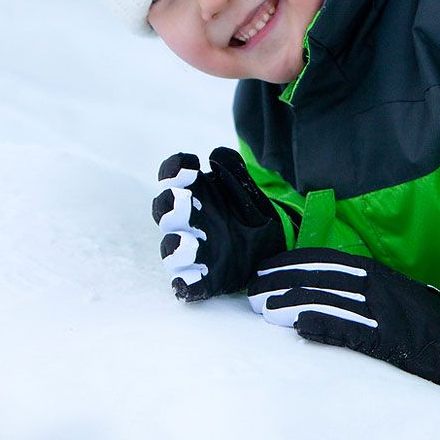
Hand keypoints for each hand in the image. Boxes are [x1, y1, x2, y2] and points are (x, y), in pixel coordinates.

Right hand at [152, 147, 288, 301]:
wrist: (274, 238)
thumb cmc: (249, 208)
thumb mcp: (247, 187)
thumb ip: (233, 170)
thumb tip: (215, 155)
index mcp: (194, 190)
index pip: (174, 175)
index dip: (175, 169)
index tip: (189, 166)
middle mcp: (188, 218)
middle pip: (166, 211)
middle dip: (171, 207)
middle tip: (183, 201)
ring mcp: (194, 247)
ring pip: (171, 248)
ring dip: (176, 246)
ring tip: (189, 244)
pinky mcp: (204, 274)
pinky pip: (188, 282)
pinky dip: (185, 283)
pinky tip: (186, 284)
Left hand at [248, 247, 439, 385]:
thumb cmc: (416, 317)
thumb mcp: (385, 291)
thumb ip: (352, 287)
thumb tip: (313, 290)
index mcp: (372, 272)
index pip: (323, 261)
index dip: (290, 264)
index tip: (262, 270)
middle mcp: (373, 287)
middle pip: (318, 279)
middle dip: (281, 284)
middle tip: (251, 293)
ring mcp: (379, 311)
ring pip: (328, 302)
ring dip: (292, 305)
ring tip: (264, 310)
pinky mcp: (385, 338)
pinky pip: (350, 329)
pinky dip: (324, 324)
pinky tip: (300, 324)